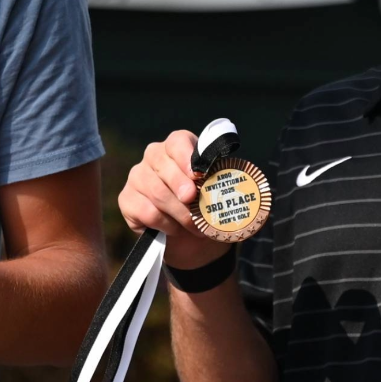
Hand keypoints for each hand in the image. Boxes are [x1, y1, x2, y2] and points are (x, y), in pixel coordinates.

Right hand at [117, 131, 225, 270]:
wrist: (190, 239)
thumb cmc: (206, 208)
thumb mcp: (221, 195)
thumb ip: (230, 188)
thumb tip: (252, 196)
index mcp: (178, 147)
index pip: (178, 142)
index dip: (186, 156)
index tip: (198, 175)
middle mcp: (154, 157)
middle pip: (163, 164)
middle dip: (181, 185)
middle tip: (194, 200)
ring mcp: (137, 177)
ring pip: (156, 191)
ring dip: (180, 212)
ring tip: (196, 226)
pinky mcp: (127, 200)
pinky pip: (146, 211)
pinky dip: (165, 224)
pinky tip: (175, 230)